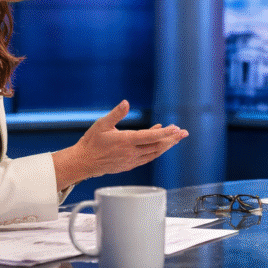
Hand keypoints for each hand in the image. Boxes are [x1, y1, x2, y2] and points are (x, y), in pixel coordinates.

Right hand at [53, 100, 188, 187]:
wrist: (83, 162)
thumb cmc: (91, 142)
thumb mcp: (102, 124)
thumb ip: (116, 114)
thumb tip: (126, 103)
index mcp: (126, 141)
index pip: (150, 137)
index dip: (166, 133)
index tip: (176, 128)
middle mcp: (131, 152)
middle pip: (157, 146)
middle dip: (172, 139)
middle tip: (183, 133)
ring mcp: (131, 160)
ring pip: (154, 153)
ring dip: (166, 146)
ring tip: (176, 138)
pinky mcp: (130, 165)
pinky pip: (147, 158)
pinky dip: (156, 150)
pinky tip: (160, 144)